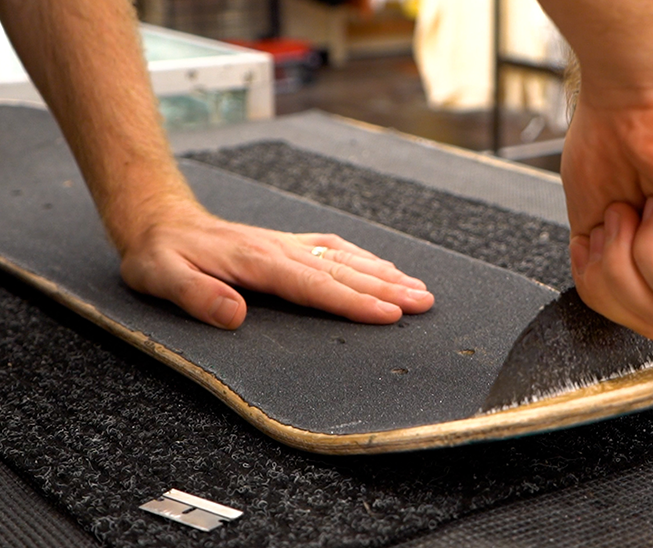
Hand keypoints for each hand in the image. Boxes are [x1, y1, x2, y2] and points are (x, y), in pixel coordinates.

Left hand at [119, 203, 433, 328]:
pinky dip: (363, 258)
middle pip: (342, 271)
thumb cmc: (161, 256)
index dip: (354, 302)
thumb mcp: (161, 278)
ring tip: (418, 288)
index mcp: (257, 263)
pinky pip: (335, 248)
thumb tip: (234, 315)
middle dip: (387, 289)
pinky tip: (382, 266)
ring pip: (345, 258)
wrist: (161, 222)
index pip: (315, 286)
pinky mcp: (287, 243)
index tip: (390, 314)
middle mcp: (281, 250)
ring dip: (383, 273)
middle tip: (424, 302)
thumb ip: (197, 296)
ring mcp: (287, 244)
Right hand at [564, 83, 652, 338]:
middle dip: (608, 281)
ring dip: (624, 261)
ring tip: (631, 211)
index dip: (600, 288)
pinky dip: (647, 246)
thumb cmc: (612, 138)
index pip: (640, 313)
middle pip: (650, 324)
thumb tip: (604, 292)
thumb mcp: (593, 222)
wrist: (632, 97)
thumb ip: (606, 265)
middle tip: (613, 224)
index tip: (593, 241)